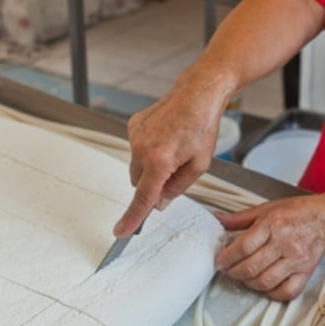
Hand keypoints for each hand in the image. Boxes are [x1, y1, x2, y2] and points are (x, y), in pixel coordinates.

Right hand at [116, 84, 225, 237]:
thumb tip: (159, 203)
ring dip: (151, 166)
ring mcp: (134, 135)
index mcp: (160, 161)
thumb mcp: (200, 164)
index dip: (132, 218)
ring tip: (174, 147)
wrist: (197, 93)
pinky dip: (148, 149)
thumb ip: (178, 188)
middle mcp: (142, 148)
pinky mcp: (132, 125)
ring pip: (137, 166)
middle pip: (139, 182)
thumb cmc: (203, 126)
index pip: (143, 197)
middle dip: (153, 184)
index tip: (121, 231)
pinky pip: (136, 148)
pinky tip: (166, 136)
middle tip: (175, 169)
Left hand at [214, 195, 324, 300]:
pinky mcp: (306, 272)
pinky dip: (272, 293)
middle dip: (233, 272)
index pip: (243, 247)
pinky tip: (266, 286)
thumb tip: (217, 219)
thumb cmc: (297, 212)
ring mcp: (296, 260)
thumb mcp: (267, 208)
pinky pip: (287, 292)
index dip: (227, 258)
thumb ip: (240, 217)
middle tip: (229, 270)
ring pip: (265, 282)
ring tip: (244, 277)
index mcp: (272, 224)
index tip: (219, 262)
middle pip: (251, 267)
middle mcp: (284, 243)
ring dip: (249, 283)